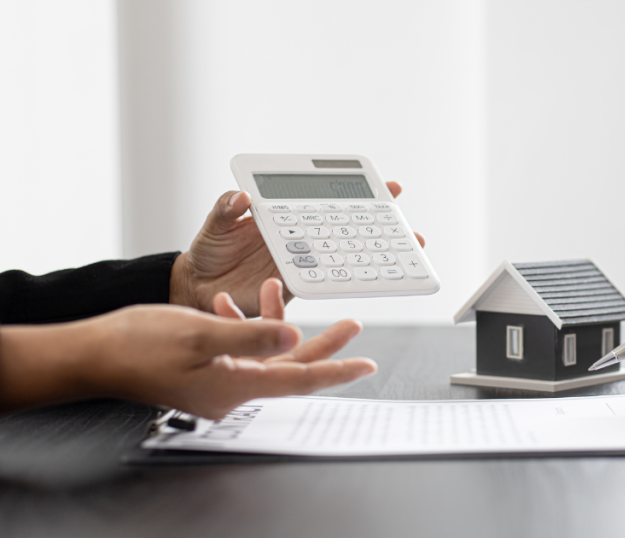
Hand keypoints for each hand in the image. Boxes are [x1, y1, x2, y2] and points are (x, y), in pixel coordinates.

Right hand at [0, 294, 376, 418]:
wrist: (91, 357)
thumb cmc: (137, 345)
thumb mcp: (201, 332)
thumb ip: (251, 334)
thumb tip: (294, 334)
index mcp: (236, 386)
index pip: (300, 379)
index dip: (336, 369)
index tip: (366, 364)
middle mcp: (232, 390)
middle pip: (292, 367)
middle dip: (323, 344)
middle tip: (352, 325)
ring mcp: (218, 384)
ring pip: (266, 355)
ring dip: (277, 323)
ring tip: (278, 288)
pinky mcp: (205, 373)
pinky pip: (239, 352)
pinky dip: (242, 325)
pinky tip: (229, 302)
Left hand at [170, 182, 425, 315]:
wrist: (198, 291)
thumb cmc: (208, 254)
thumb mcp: (214, 226)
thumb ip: (226, 210)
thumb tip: (241, 199)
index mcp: (286, 216)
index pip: (327, 199)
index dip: (359, 193)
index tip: (390, 189)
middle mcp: (300, 238)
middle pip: (348, 228)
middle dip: (383, 226)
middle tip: (408, 227)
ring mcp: (302, 262)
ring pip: (346, 256)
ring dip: (376, 256)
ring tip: (405, 253)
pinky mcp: (296, 287)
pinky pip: (326, 282)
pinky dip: (348, 280)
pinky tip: (369, 279)